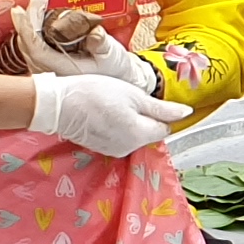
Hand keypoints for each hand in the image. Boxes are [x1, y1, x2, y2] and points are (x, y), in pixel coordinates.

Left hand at [15, 0, 157, 92]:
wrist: (118, 79)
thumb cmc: (114, 70)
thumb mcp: (112, 56)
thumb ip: (101, 44)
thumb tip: (94, 33)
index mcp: (61, 70)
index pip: (35, 47)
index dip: (28, 27)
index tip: (27, 7)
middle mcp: (48, 70)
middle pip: (28, 40)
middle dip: (31, 14)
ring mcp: (45, 67)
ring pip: (29, 40)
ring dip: (33, 17)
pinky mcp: (47, 61)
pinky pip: (34, 41)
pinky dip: (36, 24)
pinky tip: (41, 11)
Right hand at [25, 72, 182, 157]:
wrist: (57, 104)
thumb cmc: (95, 93)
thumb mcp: (133, 95)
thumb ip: (161, 108)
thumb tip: (187, 113)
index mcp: (140, 135)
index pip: (164, 128)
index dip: (160, 112)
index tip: (147, 98)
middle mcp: (129, 149)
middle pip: (149, 133)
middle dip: (144, 117)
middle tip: (127, 97)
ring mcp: (113, 150)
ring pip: (134, 135)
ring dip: (130, 121)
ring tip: (113, 104)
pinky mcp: (100, 148)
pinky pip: (119, 138)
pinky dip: (116, 126)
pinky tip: (104, 113)